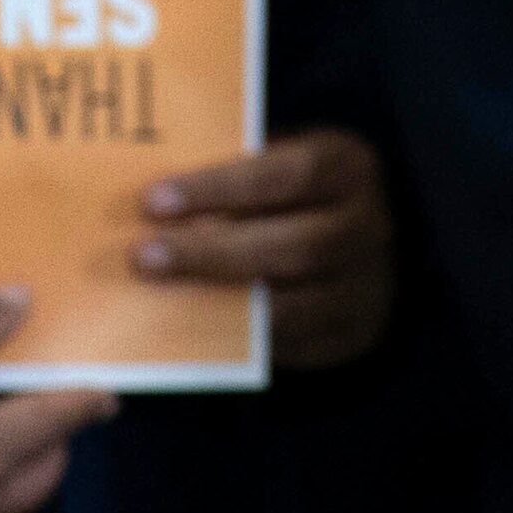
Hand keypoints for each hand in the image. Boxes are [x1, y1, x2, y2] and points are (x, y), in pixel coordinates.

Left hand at [137, 127, 393, 368]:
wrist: (358, 245)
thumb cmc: (295, 195)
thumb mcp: (277, 165)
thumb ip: (231, 176)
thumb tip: (149, 198)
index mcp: (347, 167)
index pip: (289, 174)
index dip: (221, 187)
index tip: (155, 199)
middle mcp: (367, 226)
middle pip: (296, 246)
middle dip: (213, 253)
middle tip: (144, 256)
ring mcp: (365, 287)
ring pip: (292, 306)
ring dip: (219, 302)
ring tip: (158, 296)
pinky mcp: (351, 335)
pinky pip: (290, 347)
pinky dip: (237, 341)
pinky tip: (190, 327)